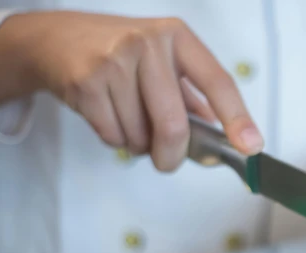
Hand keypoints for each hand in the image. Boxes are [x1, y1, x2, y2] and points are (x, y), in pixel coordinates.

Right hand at [0, 11, 263, 170]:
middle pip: (174, 124)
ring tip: (127, 118)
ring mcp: (114, 60)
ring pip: (140, 135)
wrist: (54, 39)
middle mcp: (149, 43)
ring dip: (138, 144)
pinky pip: (114, 136)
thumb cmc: (119, 53)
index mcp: (177, 37)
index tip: (251, 146)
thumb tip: (226, 132)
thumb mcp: (162, 60)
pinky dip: (115, 139)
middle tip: (168, 162)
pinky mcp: (86, 81)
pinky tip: (107, 114)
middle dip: (173, 155)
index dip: (237, 118)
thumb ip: (193, 95)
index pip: (218, 82)